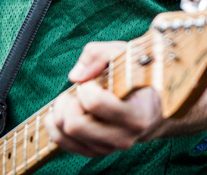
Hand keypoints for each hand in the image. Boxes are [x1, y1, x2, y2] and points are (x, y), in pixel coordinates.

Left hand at [45, 41, 162, 157]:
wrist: (151, 107)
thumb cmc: (137, 78)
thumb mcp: (125, 55)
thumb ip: (100, 54)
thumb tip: (75, 77)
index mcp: (137, 114)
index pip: (95, 103)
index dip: (86, 87)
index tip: (94, 82)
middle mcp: (124, 137)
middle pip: (75, 125)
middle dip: (68, 102)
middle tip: (78, 90)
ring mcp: (108, 148)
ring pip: (65, 134)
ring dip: (61, 112)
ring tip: (72, 99)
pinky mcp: (94, 152)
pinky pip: (62, 142)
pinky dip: (55, 124)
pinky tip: (65, 110)